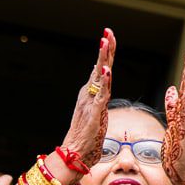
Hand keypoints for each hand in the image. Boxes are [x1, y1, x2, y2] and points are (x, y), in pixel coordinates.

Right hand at [59, 29, 115, 178]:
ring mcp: (91, 101)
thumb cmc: (88, 135)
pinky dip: (105, 82)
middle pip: (100, 66)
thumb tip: (101, 85)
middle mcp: (89, 93)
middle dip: (105, 48)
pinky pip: (101, 94)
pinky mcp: (94, 112)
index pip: (101, 67)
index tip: (109, 34)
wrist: (75, 153)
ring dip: (103, 59)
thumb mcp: (97, 111)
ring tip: (105, 42)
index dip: (106, 51)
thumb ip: (99, 98)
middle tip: (107, 31)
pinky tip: (107, 70)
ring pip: (100, 76)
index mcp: (91, 92)